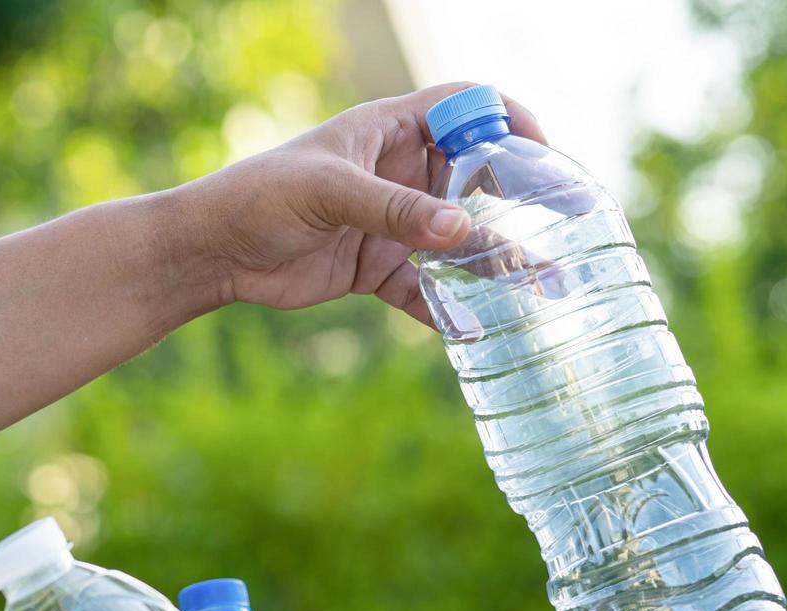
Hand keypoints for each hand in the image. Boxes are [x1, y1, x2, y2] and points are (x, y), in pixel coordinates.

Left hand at [184, 82, 545, 325]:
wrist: (214, 253)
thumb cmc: (261, 197)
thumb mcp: (330, 192)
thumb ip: (395, 211)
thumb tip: (464, 231)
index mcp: (390, 130)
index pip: (464, 105)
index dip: (506, 118)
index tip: (543, 150)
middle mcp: (400, 173)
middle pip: (477, 175)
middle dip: (524, 195)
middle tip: (572, 216)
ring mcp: (393, 223)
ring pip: (460, 240)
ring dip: (501, 261)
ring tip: (545, 284)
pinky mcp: (378, 269)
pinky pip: (426, 289)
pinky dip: (449, 310)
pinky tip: (475, 329)